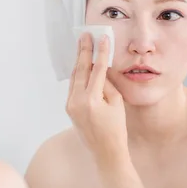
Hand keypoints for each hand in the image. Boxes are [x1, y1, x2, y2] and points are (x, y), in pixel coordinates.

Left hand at [66, 32, 128, 166]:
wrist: (105, 152)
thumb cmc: (116, 129)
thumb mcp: (117, 103)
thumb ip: (107, 84)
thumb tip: (101, 67)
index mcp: (91, 100)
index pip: (97, 70)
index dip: (100, 53)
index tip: (102, 39)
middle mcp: (77, 101)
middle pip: (81, 70)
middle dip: (84, 51)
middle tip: (85, 35)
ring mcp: (70, 105)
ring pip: (74, 77)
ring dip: (79, 60)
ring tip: (82, 45)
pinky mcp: (69, 108)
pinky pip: (73, 86)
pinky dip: (78, 74)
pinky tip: (81, 64)